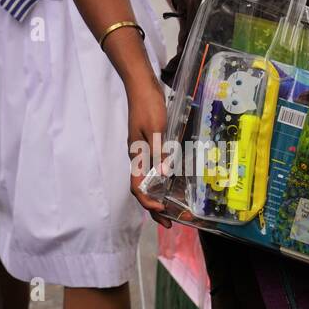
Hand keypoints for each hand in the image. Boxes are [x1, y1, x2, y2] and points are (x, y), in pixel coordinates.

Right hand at [127, 78, 175, 227]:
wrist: (141, 85)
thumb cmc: (148, 106)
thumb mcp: (157, 129)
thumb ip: (160, 152)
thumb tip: (164, 176)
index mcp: (136, 156)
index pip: (138, 187)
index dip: (149, 202)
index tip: (163, 210)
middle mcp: (138, 157)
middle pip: (142, 188)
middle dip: (155, 207)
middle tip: (170, 223)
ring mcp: (142, 150)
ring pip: (148, 180)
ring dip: (158, 196)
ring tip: (172, 209)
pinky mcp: (149, 143)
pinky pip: (153, 168)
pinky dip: (161, 180)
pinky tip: (171, 182)